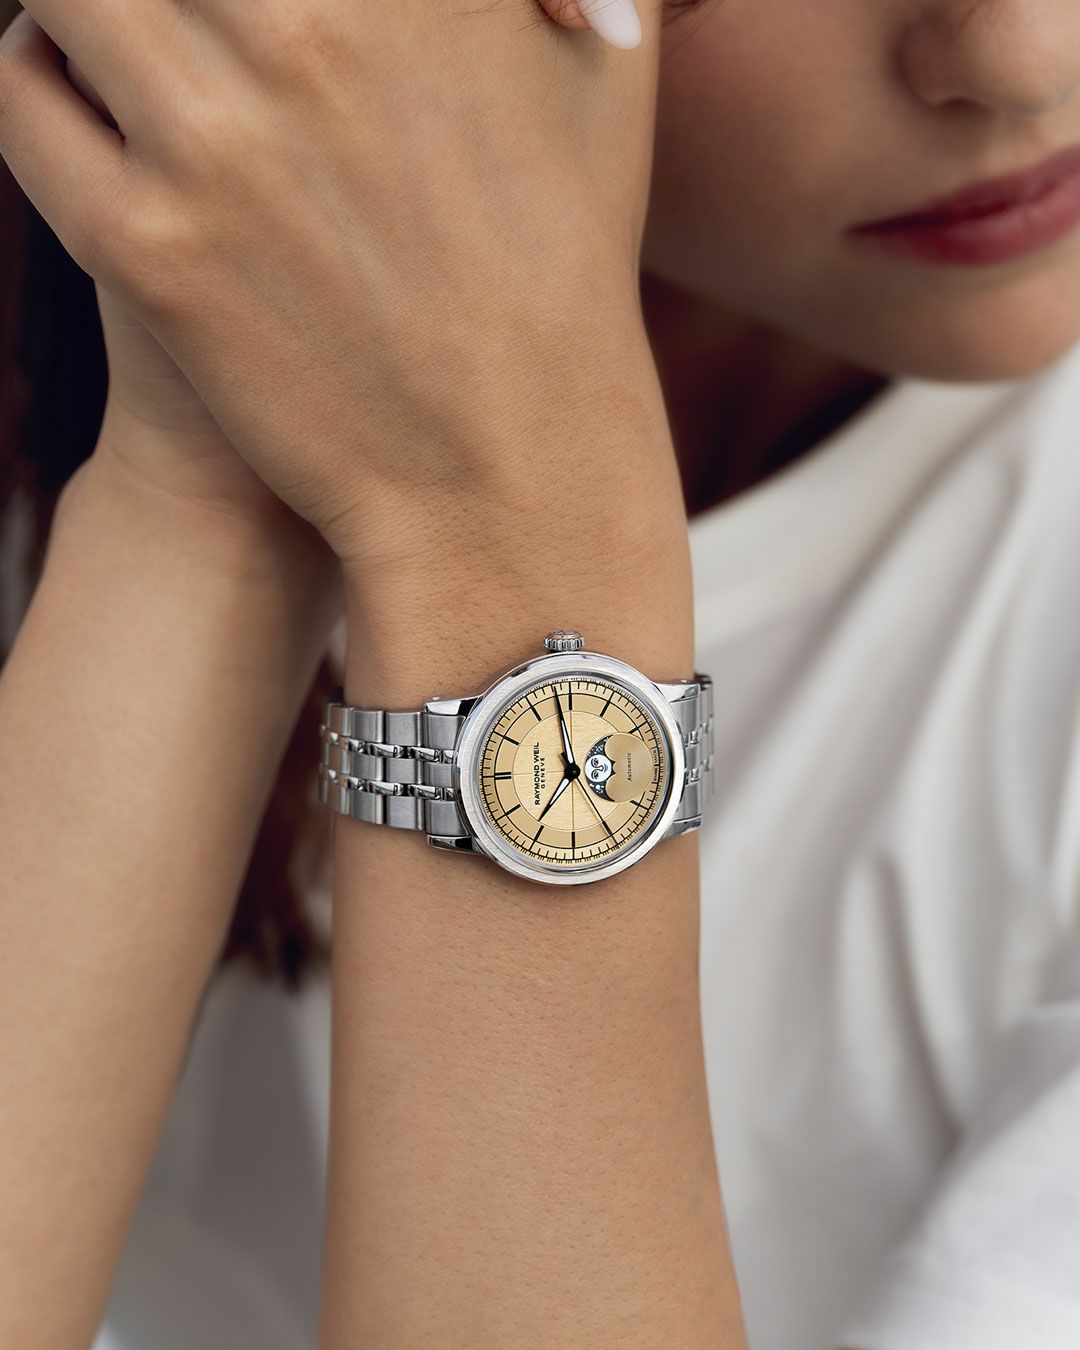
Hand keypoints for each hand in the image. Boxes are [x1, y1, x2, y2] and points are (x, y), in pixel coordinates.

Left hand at [0, 0, 662, 572]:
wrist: (503, 461)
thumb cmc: (563, 266)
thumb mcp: (604, 75)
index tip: (248, 6)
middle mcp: (305, 26)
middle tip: (183, 21)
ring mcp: (214, 139)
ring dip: (86, 3)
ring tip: (122, 32)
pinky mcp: (146, 249)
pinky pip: (18, 94)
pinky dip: (34, 70)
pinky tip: (84, 89)